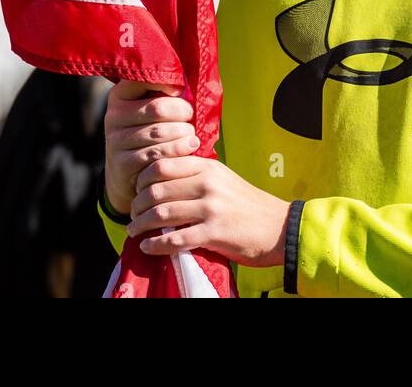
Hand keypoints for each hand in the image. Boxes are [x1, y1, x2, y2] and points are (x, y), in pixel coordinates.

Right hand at [102, 79, 197, 215]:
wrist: (130, 176)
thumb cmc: (152, 135)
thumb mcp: (152, 112)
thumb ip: (165, 95)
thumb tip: (188, 86)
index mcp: (120, 95)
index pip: (143, 79)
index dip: (167, 82)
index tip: (180, 91)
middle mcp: (114, 116)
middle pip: (157, 108)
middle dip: (182, 113)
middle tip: (192, 119)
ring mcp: (115, 141)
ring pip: (159, 133)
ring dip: (183, 135)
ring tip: (193, 137)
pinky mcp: (121, 164)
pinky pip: (157, 155)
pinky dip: (178, 152)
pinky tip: (188, 151)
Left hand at [126, 154, 291, 268]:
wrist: (279, 227)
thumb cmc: (248, 204)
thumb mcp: (224, 179)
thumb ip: (197, 175)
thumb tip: (162, 180)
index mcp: (209, 167)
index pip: (163, 165)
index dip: (142, 179)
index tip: (137, 191)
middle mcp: (208, 184)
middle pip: (157, 189)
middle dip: (137, 204)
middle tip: (132, 214)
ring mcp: (211, 208)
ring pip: (161, 213)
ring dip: (141, 224)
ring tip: (135, 230)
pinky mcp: (214, 233)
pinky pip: (175, 239)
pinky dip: (155, 244)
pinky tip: (148, 246)